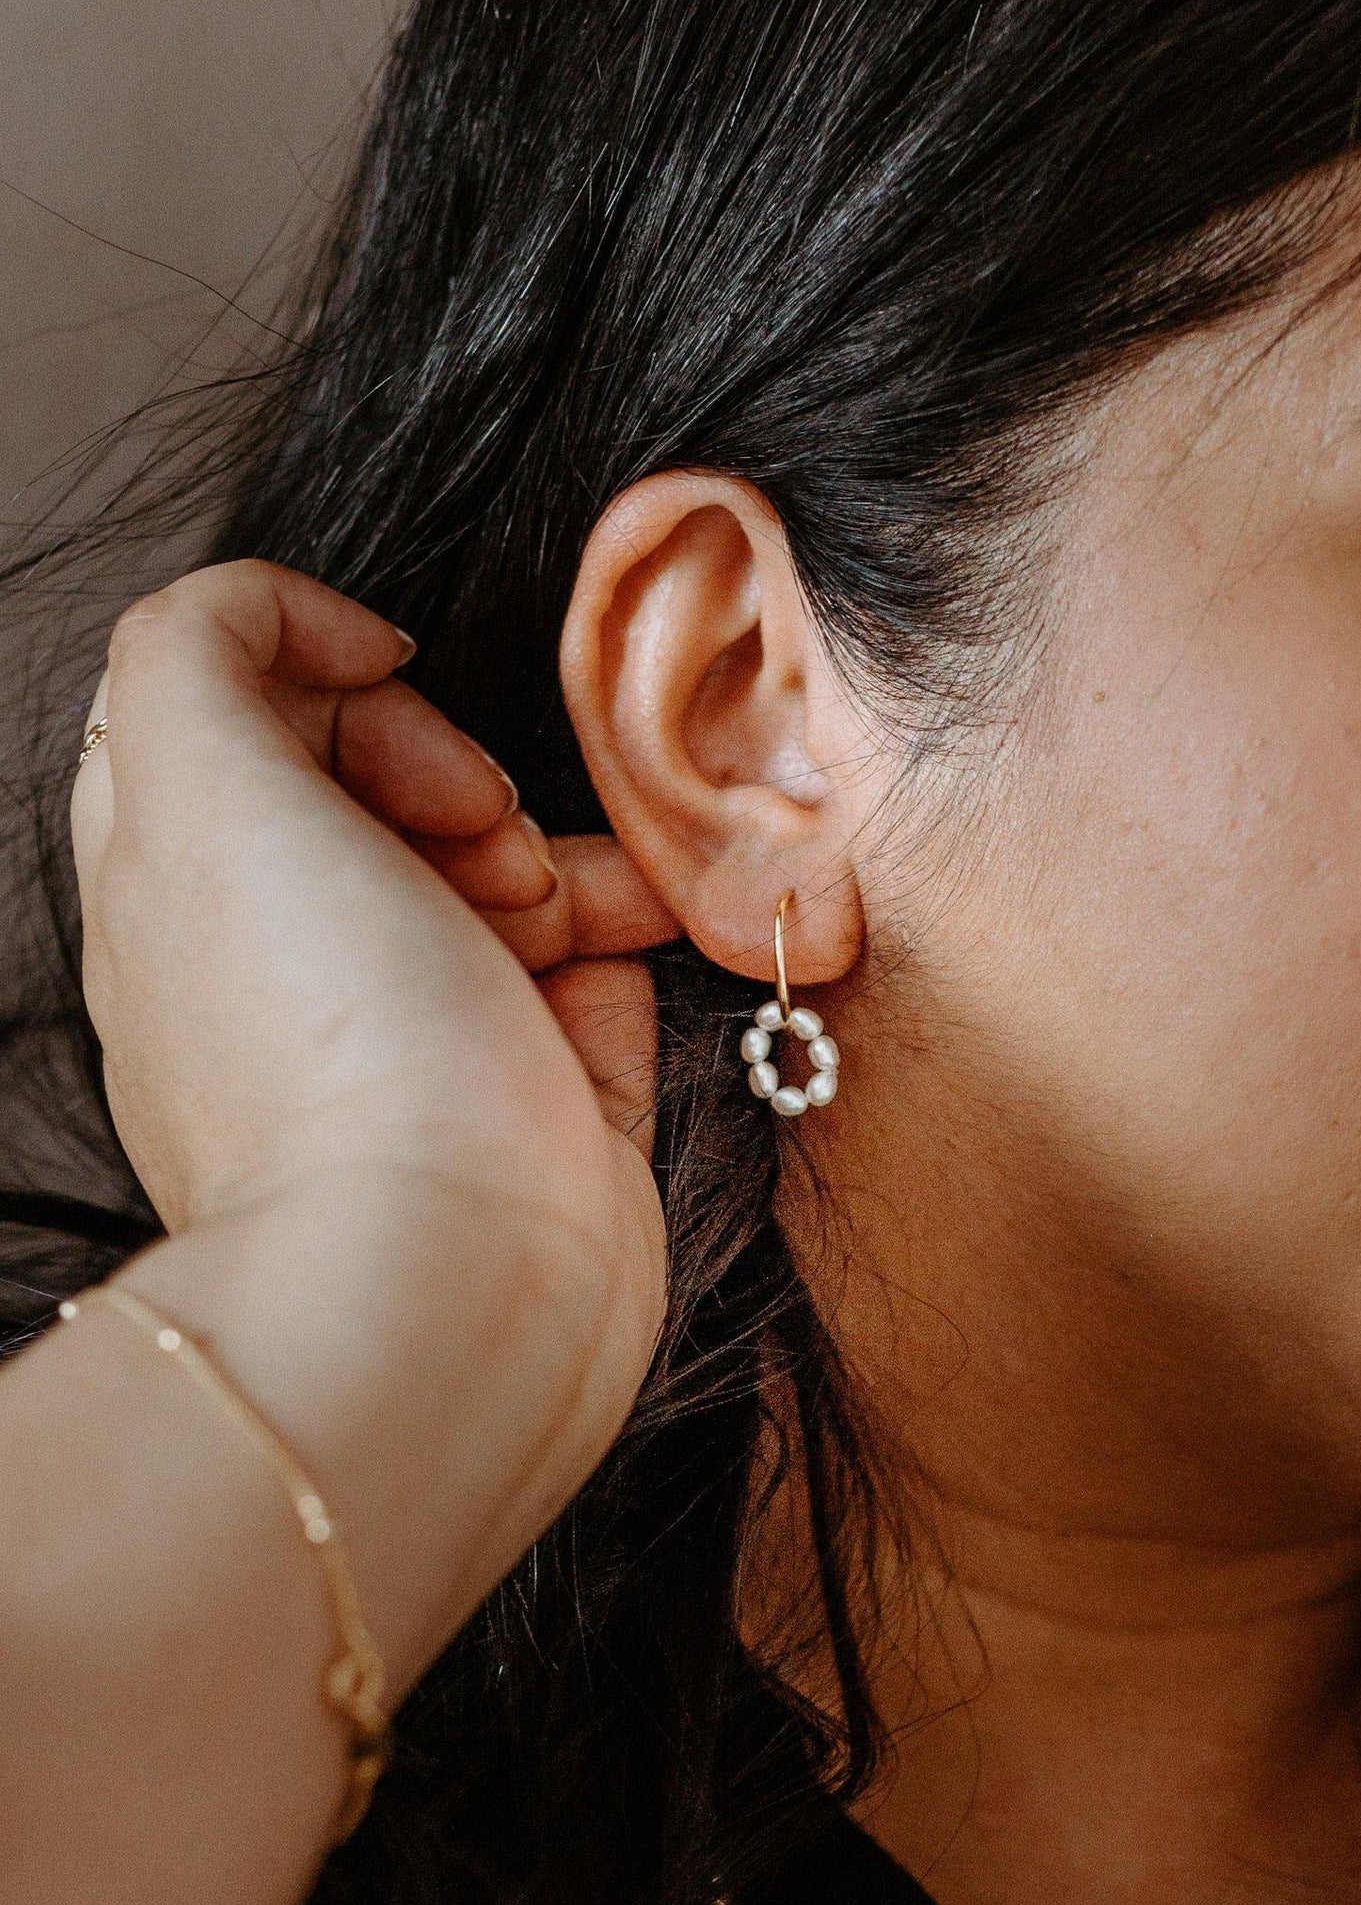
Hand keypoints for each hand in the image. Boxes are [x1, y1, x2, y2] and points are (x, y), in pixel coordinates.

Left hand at [69, 560, 678, 1656]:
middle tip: (481, 838)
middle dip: (453, 777)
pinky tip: (631, 944)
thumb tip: (290, 624)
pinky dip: (623, 938)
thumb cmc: (325, 1038)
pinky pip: (595, 973)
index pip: (240, 717)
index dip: (324, 678)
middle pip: (384, 792)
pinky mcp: (538, 1102)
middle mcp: (290, 964)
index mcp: (184, 891)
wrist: (451, 1280)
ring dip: (556, 854)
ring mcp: (418, 1039)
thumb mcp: (201, 786)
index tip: (394, 695)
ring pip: (504, 877)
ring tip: (560, 915)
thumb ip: (199, 650)